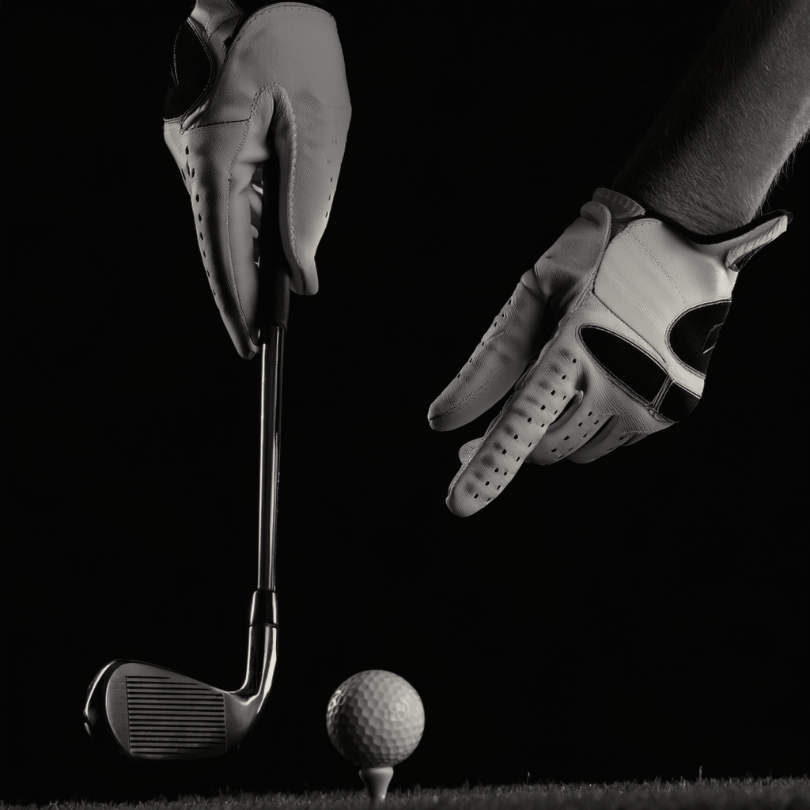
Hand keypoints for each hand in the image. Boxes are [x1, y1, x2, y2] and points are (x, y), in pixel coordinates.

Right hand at [163, 1, 350, 357]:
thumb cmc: (295, 42)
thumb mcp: (319, 126)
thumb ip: (307, 207)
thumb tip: (303, 275)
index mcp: (217, 154)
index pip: (224, 250)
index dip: (236, 302)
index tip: (249, 344)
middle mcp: (193, 157)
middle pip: (218, 244)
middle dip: (240, 294)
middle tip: (259, 339)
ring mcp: (193, 148)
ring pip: (222, 224)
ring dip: (246, 264)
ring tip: (266, 306)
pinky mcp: (204, 141)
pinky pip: (224, 198)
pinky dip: (245, 231)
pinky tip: (262, 252)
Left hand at [428, 188, 790, 516]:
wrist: (683, 236)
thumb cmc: (595, 257)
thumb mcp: (533, 295)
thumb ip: (488, 363)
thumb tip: (439, 421)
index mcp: (575, 348)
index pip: (521, 423)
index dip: (488, 467)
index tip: (458, 505)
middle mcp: (618, 383)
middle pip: (543, 447)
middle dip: (514, 440)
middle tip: (497, 419)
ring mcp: (652, 401)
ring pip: (576, 450)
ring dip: (553, 431)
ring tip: (558, 381)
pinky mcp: (675, 410)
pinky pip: (611, 442)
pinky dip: (590, 424)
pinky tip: (595, 381)